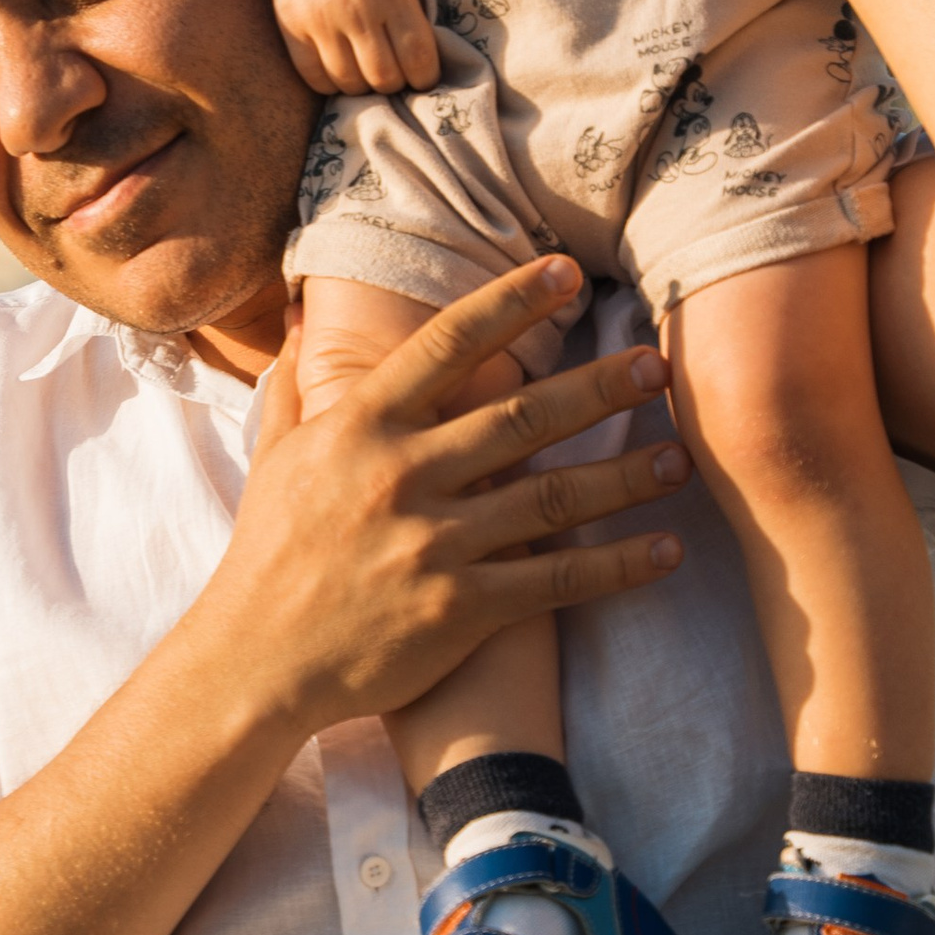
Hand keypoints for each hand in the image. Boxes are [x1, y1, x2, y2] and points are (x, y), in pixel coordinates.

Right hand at [212, 261, 687, 737]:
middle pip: (524, 416)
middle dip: (600, 387)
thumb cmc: (266, 555)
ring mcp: (436, 545)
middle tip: (659, 364)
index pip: (449, 345)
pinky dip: (618, 566)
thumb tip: (302, 320)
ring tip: (680, 457)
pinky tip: (666, 552)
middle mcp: (403, 476)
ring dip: (626, 476)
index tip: (566, 271)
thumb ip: (298, 386)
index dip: (512, 302)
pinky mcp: (462, 610)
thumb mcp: (273, 457)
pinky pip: (556, 579)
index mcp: (361, 428)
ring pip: (555, 498)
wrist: (254, 663)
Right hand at [268, 0, 440, 94]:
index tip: (424, 75)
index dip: (426, 76)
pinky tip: (341, 70)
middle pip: (384, 78)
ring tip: (369, 72)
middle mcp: (356, 11)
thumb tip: (425, 57)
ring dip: (365, 86)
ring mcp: (320, 20)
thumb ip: (413, 7)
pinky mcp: (291, 25)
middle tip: (397, 74)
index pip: (418, 57)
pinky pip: (314, 77)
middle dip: (397, 83)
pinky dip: (332, 83)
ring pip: (350, 83)